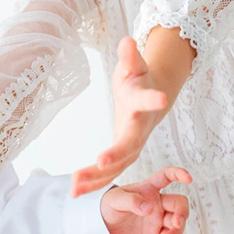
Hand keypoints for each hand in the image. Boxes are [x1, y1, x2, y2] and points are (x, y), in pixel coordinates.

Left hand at [73, 36, 168, 195]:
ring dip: (97, 177)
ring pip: (118, 165)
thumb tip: (127, 41)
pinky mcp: (124, 155)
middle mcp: (141, 129)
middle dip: (116, 153)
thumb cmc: (139, 79)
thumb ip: (131, 56)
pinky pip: (109, 172)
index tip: (160, 100)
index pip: (147, 102)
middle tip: (101, 161)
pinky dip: (92, 183)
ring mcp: (134, 145)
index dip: (152, 100)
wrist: (152, 97)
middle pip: (130, 143)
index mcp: (144, 104)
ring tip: (74, 187)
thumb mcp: (135, 65)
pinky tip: (73, 192)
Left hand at [100, 167, 191, 233]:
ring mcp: (157, 217)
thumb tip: (149, 208)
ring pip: (177, 222)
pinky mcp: (155, 232)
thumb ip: (131, 201)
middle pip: (178, 203)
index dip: (178, 174)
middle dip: (182, 213)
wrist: (102, 225)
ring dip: (177, 231)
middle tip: (177, 223)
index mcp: (148, 188)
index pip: (166, 176)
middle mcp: (157, 201)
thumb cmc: (107, 205)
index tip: (189, 179)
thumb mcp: (115, 200)